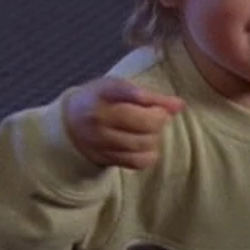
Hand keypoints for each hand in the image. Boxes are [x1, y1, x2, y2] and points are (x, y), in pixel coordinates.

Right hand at [65, 77, 184, 169]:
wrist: (70, 123)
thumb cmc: (101, 100)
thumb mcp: (119, 87)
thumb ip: (150, 96)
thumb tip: (179, 105)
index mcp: (102, 92)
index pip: (127, 92)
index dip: (151, 99)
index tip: (173, 103)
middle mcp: (98, 116)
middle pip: (142, 122)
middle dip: (160, 119)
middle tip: (159, 116)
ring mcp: (99, 140)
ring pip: (142, 143)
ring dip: (155, 137)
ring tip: (151, 130)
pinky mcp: (103, 157)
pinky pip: (136, 161)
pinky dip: (149, 155)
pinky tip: (147, 146)